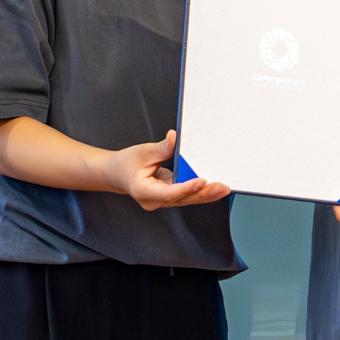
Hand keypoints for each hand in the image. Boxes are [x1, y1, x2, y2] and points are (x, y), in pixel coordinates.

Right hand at [107, 130, 230, 209]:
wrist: (116, 174)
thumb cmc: (126, 163)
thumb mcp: (142, 152)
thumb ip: (161, 148)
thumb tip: (174, 137)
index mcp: (144, 192)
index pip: (169, 192)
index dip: (186, 188)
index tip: (201, 180)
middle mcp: (154, 201)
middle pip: (182, 199)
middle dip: (203, 193)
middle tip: (221, 187)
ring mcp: (162, 201)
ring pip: (187, 200)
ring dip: (206, 194)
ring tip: (223, 188)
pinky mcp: (169, 197)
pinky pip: (186, 196)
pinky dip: (200, 192)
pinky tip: (215, 188)